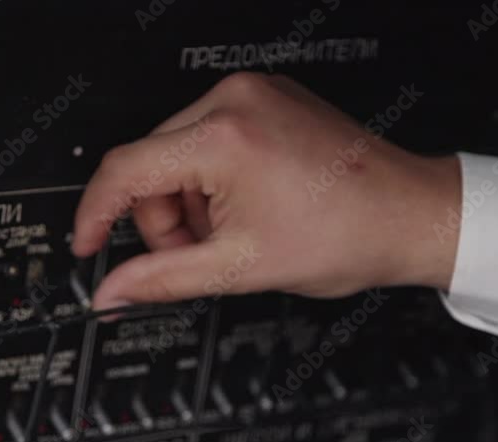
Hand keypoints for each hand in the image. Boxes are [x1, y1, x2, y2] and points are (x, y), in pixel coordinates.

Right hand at [71, 72, 461, 309]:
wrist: (409, 215)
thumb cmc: (348, 233)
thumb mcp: (240, 267)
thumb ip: (161, 280)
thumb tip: (112, 291)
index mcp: (223, 136)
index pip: (124, 170)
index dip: (96, 215)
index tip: (88, 244)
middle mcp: (233, 100)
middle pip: (149, 164)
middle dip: (162, 219)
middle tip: (199, 252)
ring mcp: (252, 94)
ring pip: (175, 154)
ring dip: (189, 202)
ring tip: (234, 230)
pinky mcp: (265, 99)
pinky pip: (207, 140)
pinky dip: (212, 180)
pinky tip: (246, 205)